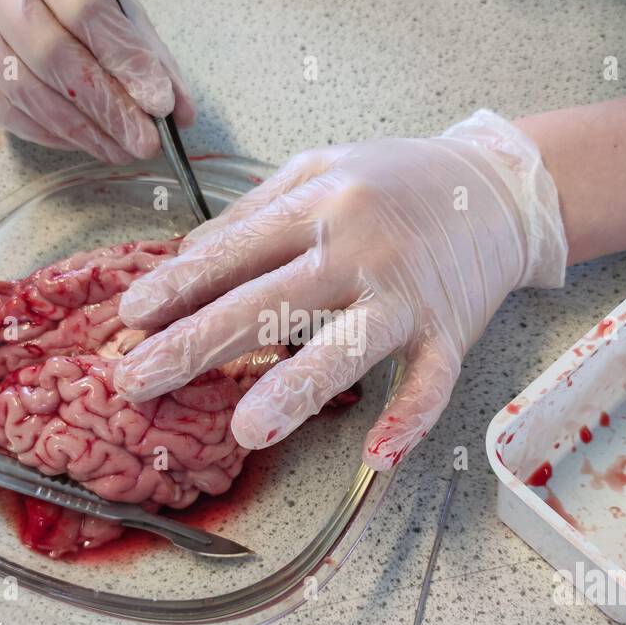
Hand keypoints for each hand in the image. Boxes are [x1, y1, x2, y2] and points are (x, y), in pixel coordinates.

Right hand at [0, 0, 193, 162]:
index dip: (124, 60)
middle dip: (105, 108)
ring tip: (117, 149)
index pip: (84, 8)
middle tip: (142, 142)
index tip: (159, 103)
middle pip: (51, 55)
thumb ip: (143, 49)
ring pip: (22, 90)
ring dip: (78, 130)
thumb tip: (177, 110)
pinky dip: (44, 132)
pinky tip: (76, 140)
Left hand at [111, 110, 567, 469]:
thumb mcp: (319, 170)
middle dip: (197, 344)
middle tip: (137, 381)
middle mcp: (357, 247)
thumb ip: (253, 213)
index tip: (131, 318)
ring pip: (347, 346)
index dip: (179, 285)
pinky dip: (410, 418)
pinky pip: (430, 381)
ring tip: (247, 430)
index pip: (235, 249)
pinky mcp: (450, 331)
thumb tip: (184, 258)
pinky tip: (378, 455)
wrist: (495, 186)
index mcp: (318, 202)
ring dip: (296, 387)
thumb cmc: (394, 181)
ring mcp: (405, 294)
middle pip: (270, 300)